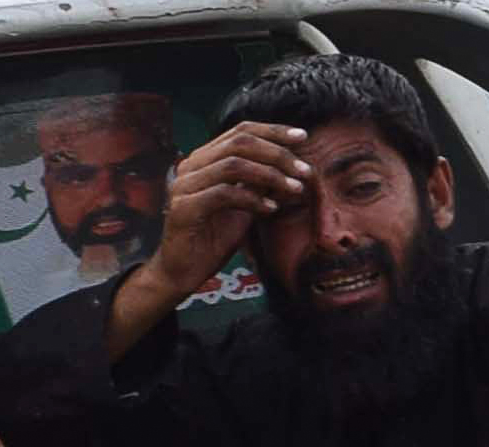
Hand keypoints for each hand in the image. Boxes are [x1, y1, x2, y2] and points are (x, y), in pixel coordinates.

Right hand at [108, 124, 311, 359]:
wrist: (182, 273)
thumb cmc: (213, 240)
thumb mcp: (245, 207)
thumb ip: (260, 185)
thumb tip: (292, 167)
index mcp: (204, 159)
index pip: (240, 131)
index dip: (273, 131)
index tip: (303, 137)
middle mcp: (191, 165)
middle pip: (239, 143)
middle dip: (278, 154)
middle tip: (305, 171)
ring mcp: (184, 185)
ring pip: (233, 165)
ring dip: (270, 176)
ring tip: (295, 190)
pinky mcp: (184, 208)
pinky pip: (224, 194)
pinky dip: (252, 200)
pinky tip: (271, 210)